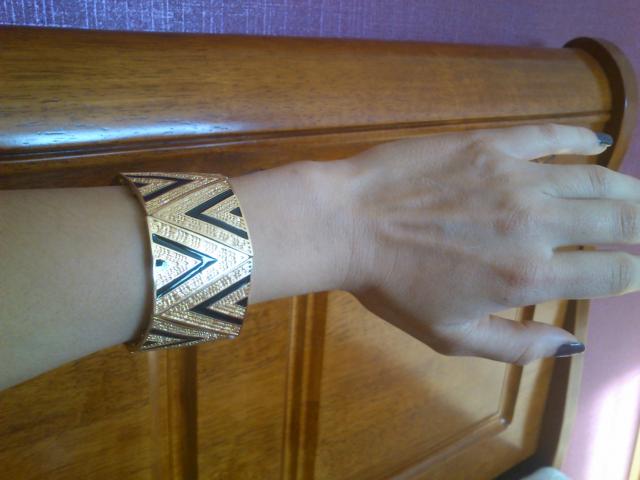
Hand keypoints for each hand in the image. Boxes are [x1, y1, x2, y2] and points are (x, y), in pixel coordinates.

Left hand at [338, 124, 638, 364]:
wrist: (346, 224)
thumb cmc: (392, 287)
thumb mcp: (450, 337)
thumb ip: (517, 345)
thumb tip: (572, 345)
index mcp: (528, 278)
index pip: (611, 274)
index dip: (633, 274)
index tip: (631, 271)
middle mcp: (535, 225)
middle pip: (619, 220)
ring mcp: (514, 177)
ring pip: (595, 178)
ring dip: (626, 189)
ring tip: (634, 196)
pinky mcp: (489, 144)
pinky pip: (549, 136)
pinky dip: (581, 137)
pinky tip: (597, 141)